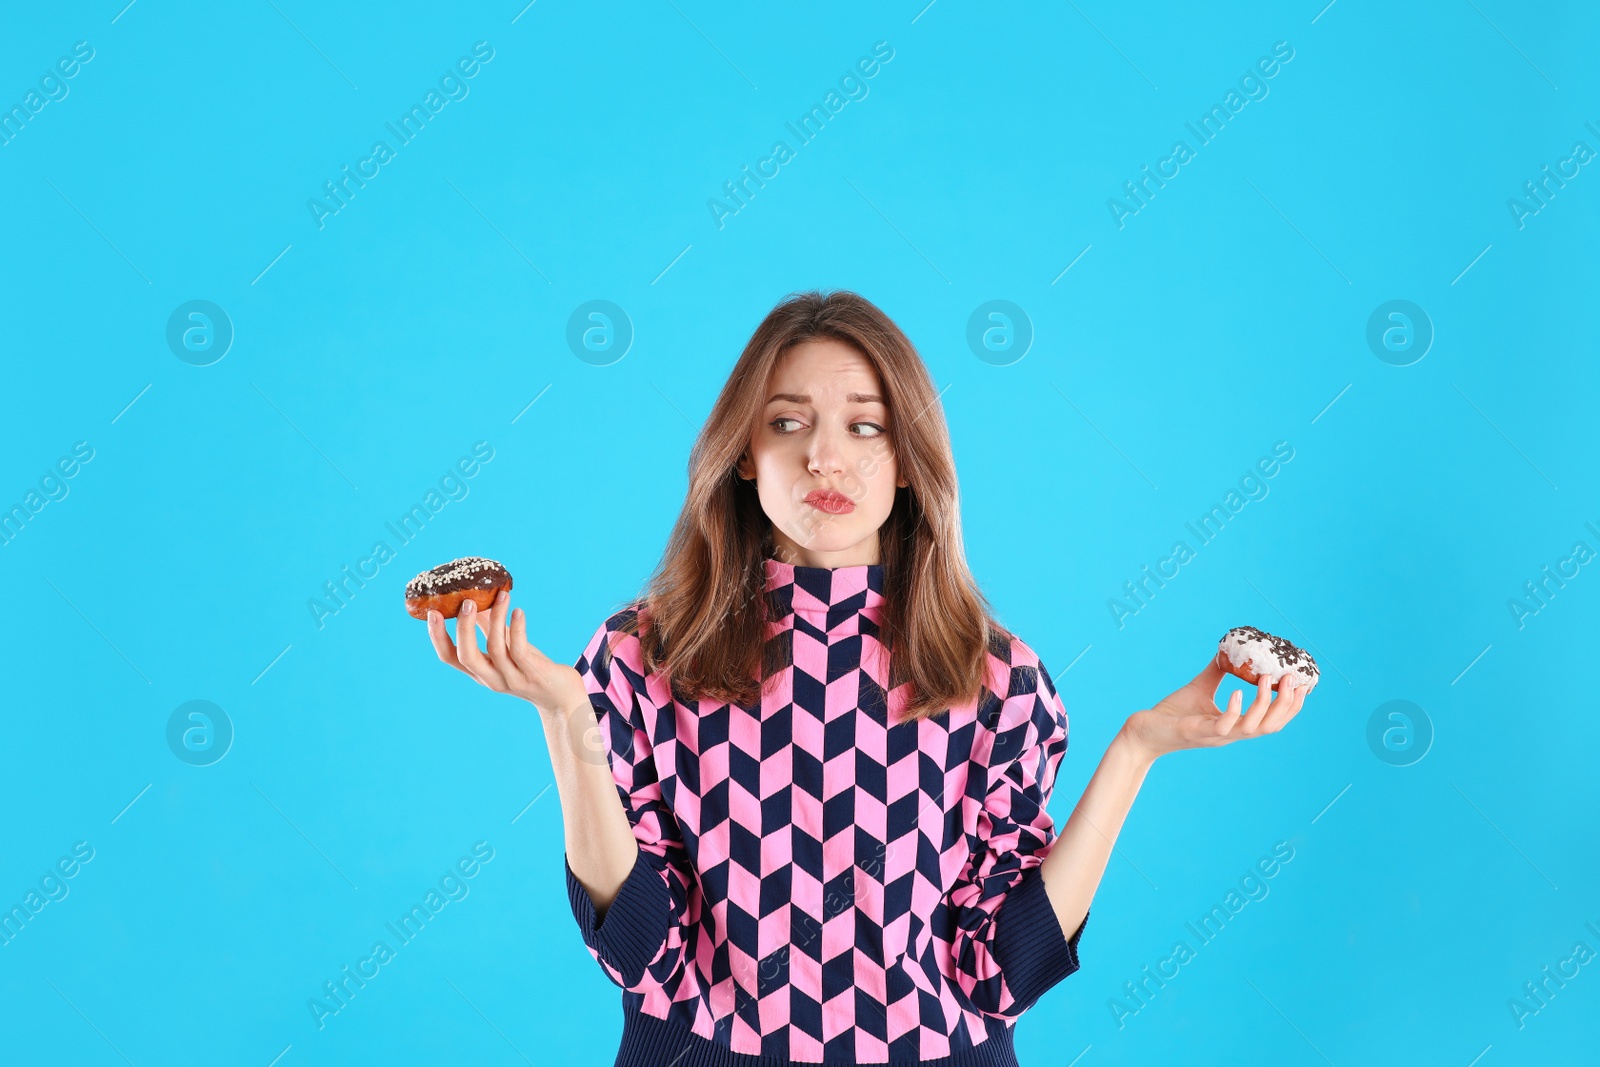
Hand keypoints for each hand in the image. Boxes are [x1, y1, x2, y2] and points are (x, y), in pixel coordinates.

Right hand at [425, 590, 583, 714]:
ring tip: (502, 596)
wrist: (562, 697)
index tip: (432, 613)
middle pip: (466, 657)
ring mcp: (511, 678)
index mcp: (480, 672)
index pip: (450, 657)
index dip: (438, 637)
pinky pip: (520, 651)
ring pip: (495, 649)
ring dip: (497, 619)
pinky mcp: (532, 675)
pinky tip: (519, 611)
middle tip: (465, 602)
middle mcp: (491, 678)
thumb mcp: (507, 647)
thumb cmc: (532, 667)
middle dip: (462, 629)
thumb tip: (475, 600)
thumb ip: (490, 628)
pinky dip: (517, 629)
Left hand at [1120, 657, 1308, 761]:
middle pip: (1270, 727)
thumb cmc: (1172, 712)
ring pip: (1252, 728)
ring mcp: (1214, 736)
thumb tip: (1229, 651)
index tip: (1304, 685)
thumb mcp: (1200, 688)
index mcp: (1234, 726)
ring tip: (1267, 679)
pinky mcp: (1196, 733)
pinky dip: (1233, 710)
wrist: (1142, 731)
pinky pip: (1221, 727)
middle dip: (1286, 705)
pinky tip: (1236, 692)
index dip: (1291, 707)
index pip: (1272, 721)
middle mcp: (1229, 734)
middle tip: (1293, 679)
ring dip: (1264, 704)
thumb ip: (1217, 672)